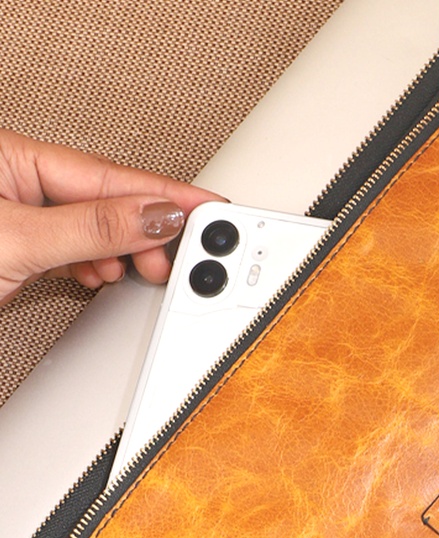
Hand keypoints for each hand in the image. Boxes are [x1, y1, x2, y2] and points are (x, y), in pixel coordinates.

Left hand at [0, 128, 223, 305]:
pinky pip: (78, 251)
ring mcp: (21, 217)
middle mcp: (18, 181)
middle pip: (108, 201)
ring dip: (127, 253)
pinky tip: (109, 272)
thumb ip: (90, 228)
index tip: (210, 209)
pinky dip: (101, 265)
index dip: (165, 195)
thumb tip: (153, 217)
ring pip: (97, 230)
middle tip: (185, 253)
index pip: (109, 176)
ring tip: (148, 268)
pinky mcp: (22, 252)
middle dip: (149, 231)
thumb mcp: (18, 240)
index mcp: (11, 157)